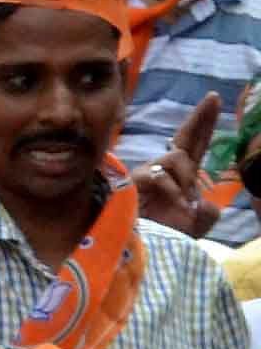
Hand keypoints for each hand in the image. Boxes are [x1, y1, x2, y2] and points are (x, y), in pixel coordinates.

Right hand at [139, 90, 232, 232]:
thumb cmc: (166, 238)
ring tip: (184, 202)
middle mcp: (165, 171)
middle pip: (184, 139)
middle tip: (214, 97)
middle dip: (200, 118)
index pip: (194, 146)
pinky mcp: (135, 181)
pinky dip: (174, 191)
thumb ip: (209, 213)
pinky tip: (178, 206)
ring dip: (186, 178)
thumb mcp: (197, 226)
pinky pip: (161, 175)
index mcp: (181, 179)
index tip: (213, 99)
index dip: (203, 124)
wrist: (145, 251)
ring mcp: (149, 174)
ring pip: (176, 158)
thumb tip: (204, 201)